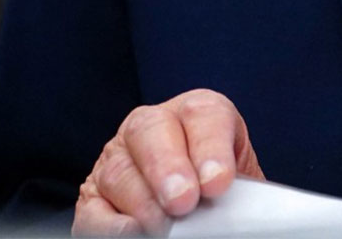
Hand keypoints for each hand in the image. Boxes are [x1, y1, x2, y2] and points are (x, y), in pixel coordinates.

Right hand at [73, 89, 263, 236]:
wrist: (204, 208)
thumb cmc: (224, 195)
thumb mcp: (239, 185)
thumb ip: (243, 192)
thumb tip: (247, 207)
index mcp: (197, 114)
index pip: (202, 114)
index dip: (210, 146)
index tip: (218, 182)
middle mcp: (152, 128)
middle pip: (150, 130)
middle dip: (167, 167)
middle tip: (183, 201)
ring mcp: (117, 160)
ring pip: (119, 170)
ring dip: (143, 202)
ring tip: (164, 228)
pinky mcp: (93, 199)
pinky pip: (94, 211)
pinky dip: (111, 226)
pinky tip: (133, 233)